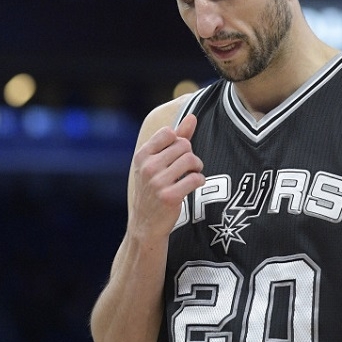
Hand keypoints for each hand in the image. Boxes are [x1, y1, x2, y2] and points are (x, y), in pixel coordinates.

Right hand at [130, 114, 204, 239]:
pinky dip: (199, 180)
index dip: (179, 141)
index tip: (178, 153)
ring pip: (191, 160)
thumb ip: (176, 138)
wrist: (145, 224)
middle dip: (191, 155)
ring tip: (193, 173)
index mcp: (142, 155)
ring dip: (197, 167)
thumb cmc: (154, 188)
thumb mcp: (157, 162)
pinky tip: (194, 185)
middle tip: (189, 166)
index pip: (168, 133)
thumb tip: (192, 116)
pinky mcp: (170, 196)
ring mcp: (157, 182)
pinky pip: (195, 178)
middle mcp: (147, 167)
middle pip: (183, 146)